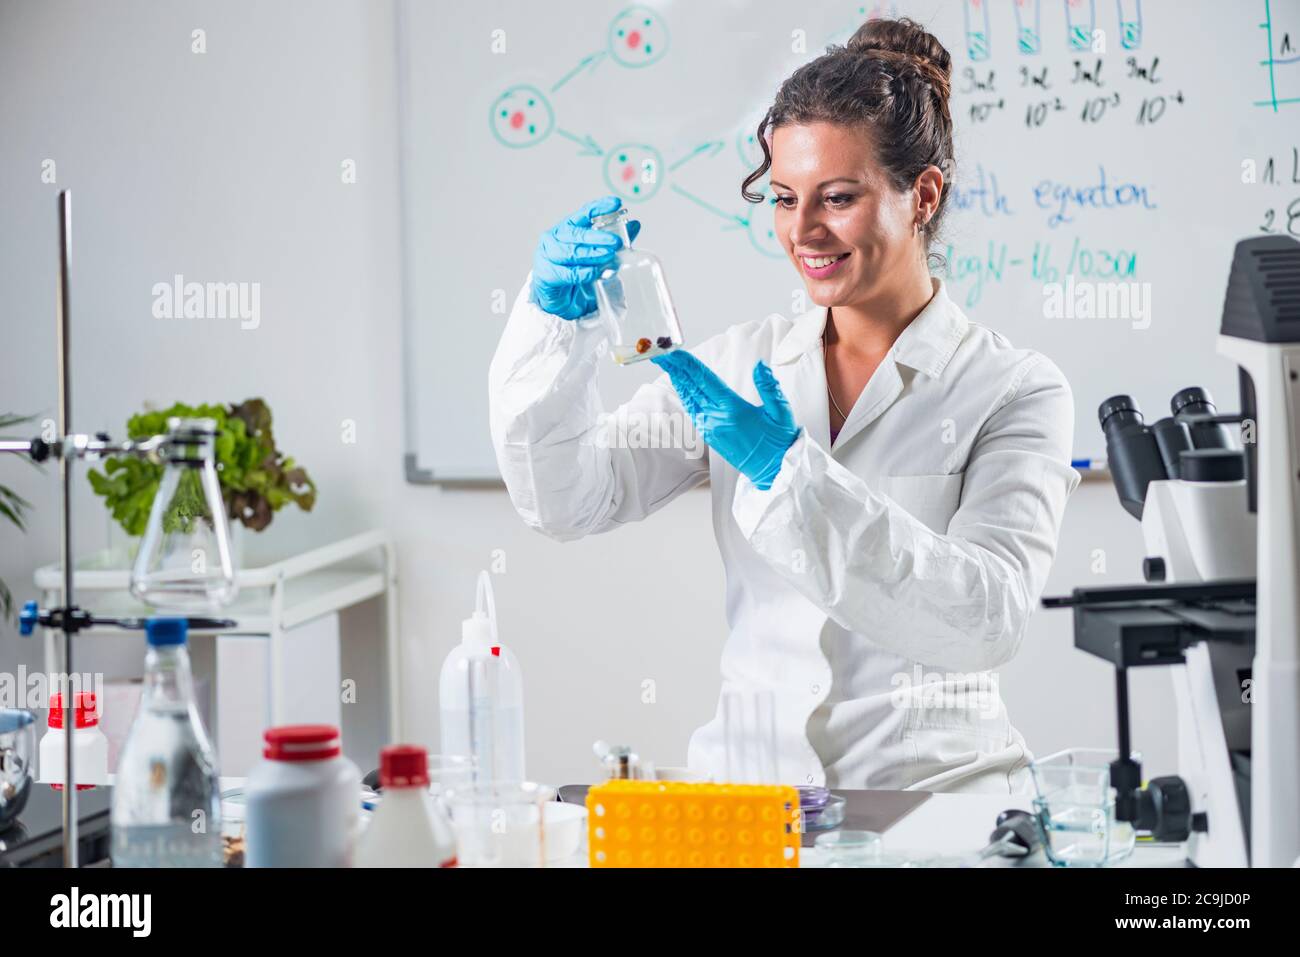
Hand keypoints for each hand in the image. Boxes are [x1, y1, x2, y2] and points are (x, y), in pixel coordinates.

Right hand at [530, 195, 641, 319]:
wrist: (558, 298)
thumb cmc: (576, 271)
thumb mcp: (597, 254)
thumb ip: (613, 240)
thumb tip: (634, 225)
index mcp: (567, 228)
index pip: (583, 213)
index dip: (599, 207)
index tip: (616, 204)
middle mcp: (555, 237)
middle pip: (576, 233)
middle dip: (598, 236)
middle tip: (617, 242)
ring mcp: (548, 255)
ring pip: (571, 252)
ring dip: (592, 254)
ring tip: (609, 256)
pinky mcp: (546, 274)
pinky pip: (567, 273)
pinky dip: (583, 273)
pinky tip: (594, 273)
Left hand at [652, 350, 800, 490]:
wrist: (773, 471)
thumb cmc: (779, 442)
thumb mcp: (782, 413)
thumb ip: (770, 387)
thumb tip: (760, 365)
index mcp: (734, 409)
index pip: (706, 381)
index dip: (689, 365)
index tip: (675, 352)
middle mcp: (718, 418)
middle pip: (692, 387)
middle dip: (676, 368)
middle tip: (663, 353)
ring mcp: (712, 428)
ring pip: (690, 400)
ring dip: (678, 381)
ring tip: (668, 365)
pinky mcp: (710, 436)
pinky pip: (693, 412)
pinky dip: (685, 397)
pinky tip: (682, 388)